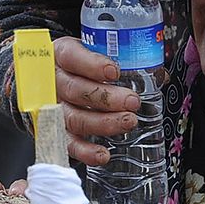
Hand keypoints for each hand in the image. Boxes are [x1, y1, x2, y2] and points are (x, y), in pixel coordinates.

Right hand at [53, 36, 141, 165]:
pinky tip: (103, 154)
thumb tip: (161, 75)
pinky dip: (84, 151)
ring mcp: (49, 107)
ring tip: (127, 122)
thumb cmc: (77, 62)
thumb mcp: (91, 49)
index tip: (114, 72)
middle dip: (106, 98)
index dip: (92, 65)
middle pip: (76, 90)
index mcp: (59, 54)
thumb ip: (118, 58)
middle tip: (132, 101)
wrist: (43, 76)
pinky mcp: (52, 130)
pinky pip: (66, 143)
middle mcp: (51, 81)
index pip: (71, 57)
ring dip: (102, 123)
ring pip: (73, 117)